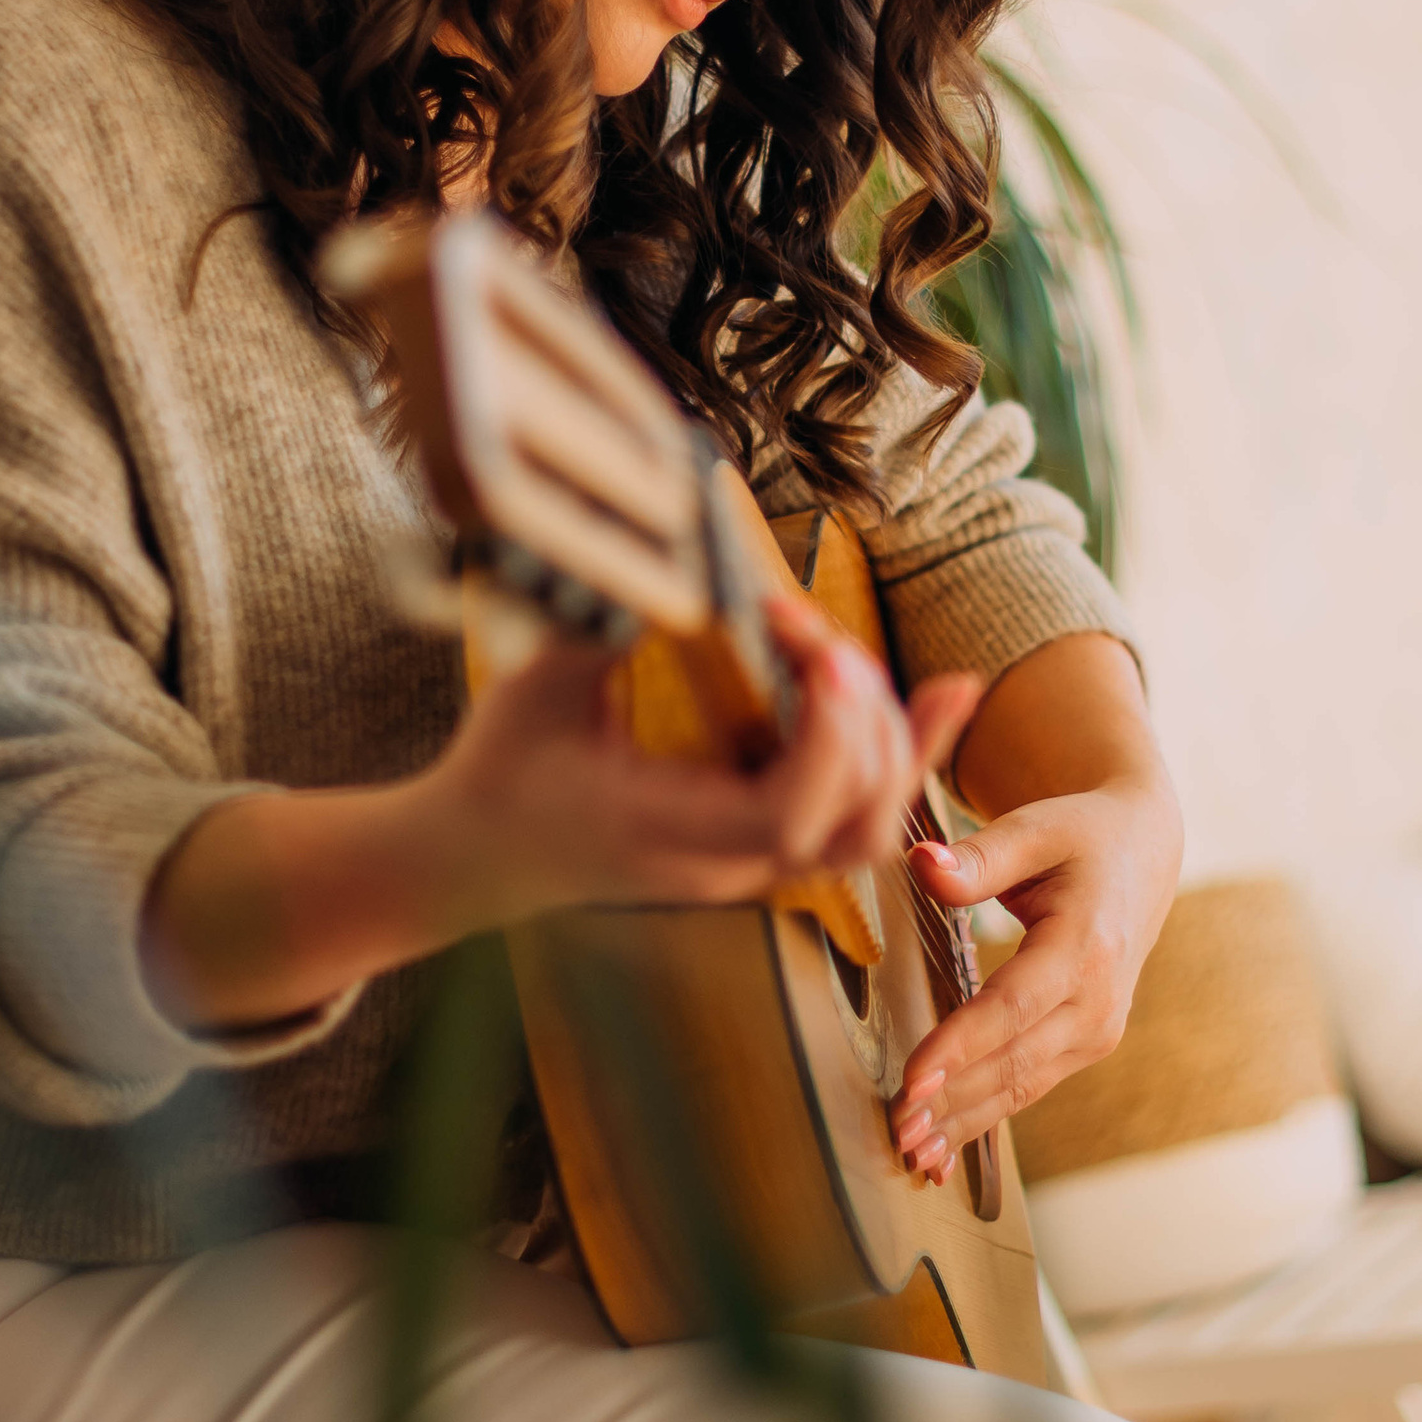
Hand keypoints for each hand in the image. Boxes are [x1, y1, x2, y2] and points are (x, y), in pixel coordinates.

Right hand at [422, 592, 982, 921]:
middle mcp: (722, 863)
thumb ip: (607, 627)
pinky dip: (904, 756)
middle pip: (851, 828)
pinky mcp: (762, 842)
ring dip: (892, 740)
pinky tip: (944, 695)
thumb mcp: (538, 687)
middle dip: (862, 722)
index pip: (783, 816)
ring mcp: (749, 862)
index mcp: (662, 830)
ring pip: (869, 831)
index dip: (826, 740)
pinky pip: (857, 815)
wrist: (476, 854)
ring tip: (849, 655)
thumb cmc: (502, 767)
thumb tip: (682, 558)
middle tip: (812, 634)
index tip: (820, 654)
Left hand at [886, 638, 1180, 1182]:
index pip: (1013, 1006)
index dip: (961, 1045)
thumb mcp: (1034, 830)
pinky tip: (943, 1146)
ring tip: (912, 1152)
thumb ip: (977, 857)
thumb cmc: (1081, 836)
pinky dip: (984, 1117)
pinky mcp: (1085, 1044)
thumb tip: (922, 865)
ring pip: (1021, 1086)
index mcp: (1087, 946)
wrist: (1142, 856)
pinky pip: (1029, 1086)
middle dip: (954, 1101)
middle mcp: (1098, 1001)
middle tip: (898, 1131)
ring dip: (965, 1121)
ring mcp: (1096, 1030)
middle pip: (1016, 1061)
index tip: (912, 1079)